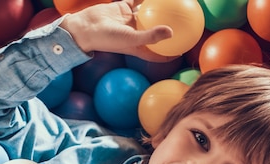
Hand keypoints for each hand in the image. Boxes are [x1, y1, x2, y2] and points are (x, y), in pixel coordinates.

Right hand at [59, 0, 174, 61]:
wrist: (85, 27)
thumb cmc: (107, 39)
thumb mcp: (131, 39)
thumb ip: (151, 36)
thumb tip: (172, 32)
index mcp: (139, 47)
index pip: (158, 53)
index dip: (171, 52)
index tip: (184, 48)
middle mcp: (137, 34)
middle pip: (157, 31)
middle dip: (169, 28)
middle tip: (185, 22)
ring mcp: (131, 21)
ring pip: (150, 14)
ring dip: (159, 8)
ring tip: (174, 2)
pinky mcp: (124, 8)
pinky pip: (139, 0)